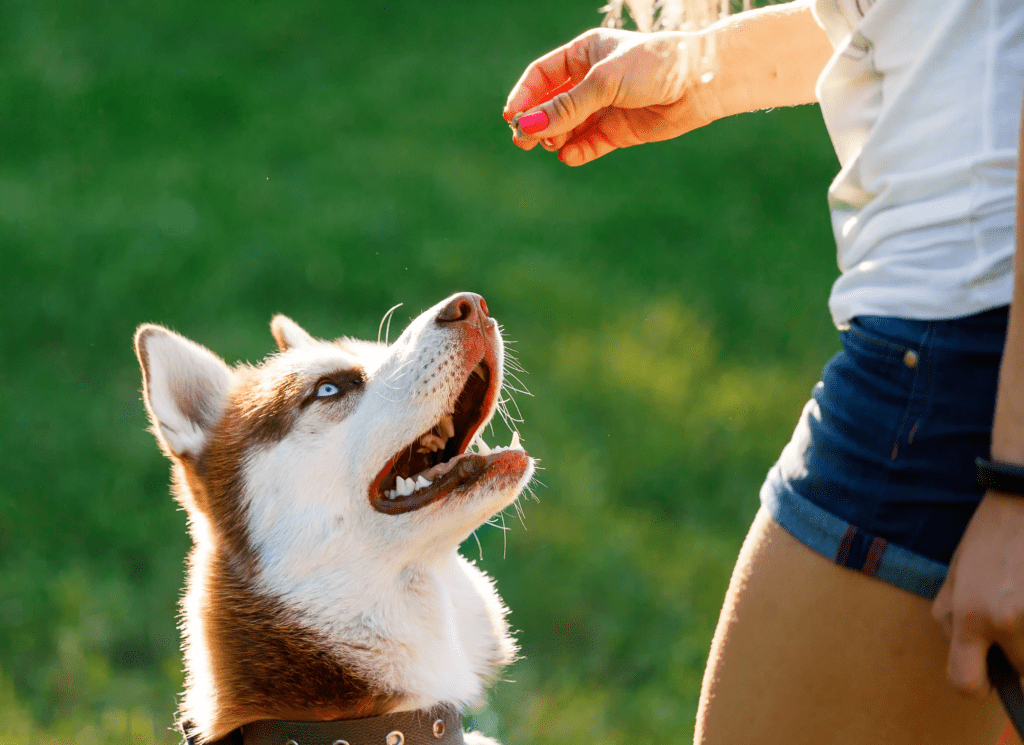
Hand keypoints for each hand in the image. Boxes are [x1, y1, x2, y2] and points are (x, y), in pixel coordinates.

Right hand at [503, 28, 721, 165]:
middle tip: (522, 141)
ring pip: (568, 127)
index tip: (513, 117)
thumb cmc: (654, 66)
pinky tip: (568, 156)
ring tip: (550, 145)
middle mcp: (592, 80)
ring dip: (555, 137)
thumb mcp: (604, 82)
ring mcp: (605, 107)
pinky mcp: (619, 131)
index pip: (542, 75)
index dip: (525, 95)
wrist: (701, 83)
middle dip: (536, 122)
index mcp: (585, 54)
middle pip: (551, 104)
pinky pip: (589, 144)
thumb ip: (566, 107)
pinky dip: (576, 152)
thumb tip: (528, 126)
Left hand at [933, 491, 1023, 696]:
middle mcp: (1006, 621)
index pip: (966, 684)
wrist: (1023, 501)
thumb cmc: (988, 539)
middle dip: (1015, 656)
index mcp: (970, 616)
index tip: (985, 674)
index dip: (975, 684)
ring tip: (1020, 600)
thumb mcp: (955, 578)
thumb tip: (970, 659)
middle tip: (1010, 617)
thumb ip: (954, 621)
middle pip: (1020, 672)